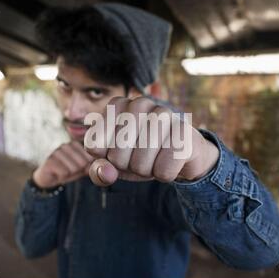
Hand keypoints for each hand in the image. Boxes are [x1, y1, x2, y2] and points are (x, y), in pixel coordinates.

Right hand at [32, 141, 93, 188]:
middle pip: (83, 163)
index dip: (86, 167)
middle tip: (69, 170)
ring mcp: (56, 152)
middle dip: (78, 170)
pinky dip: (62, 177)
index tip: (78, 168)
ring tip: (63, 171)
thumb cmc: (67, 171)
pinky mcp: (49, 161)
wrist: (48, 178)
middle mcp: (65, 145)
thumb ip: (91, 164)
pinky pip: (64, 172)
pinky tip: (57, 174)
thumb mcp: (81, 168)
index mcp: (75, 144)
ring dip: (69, 174)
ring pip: (74, 168)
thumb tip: (104, 164)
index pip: (90, 157)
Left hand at [84, 97, 218, 185]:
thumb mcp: (114, 164)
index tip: (119, 150)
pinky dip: (164, 175)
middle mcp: (139, 103)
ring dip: (146, 171)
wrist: (180, 153)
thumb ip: (99, 171)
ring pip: (140, 164)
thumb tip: (106, 172)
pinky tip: (171, 161)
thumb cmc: (140, 154)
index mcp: (117, 105)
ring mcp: (164, 113)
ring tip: (155, 158)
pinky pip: (163, 169)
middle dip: (126, 166)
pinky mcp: (184, 131)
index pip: (95, 145)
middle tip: (139, 156)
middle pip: (117, 156)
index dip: (106, 157)